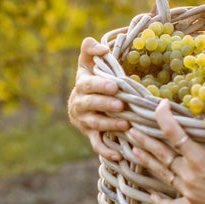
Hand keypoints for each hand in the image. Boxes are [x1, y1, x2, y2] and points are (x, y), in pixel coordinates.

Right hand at [67, 36, 128, 160]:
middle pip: (92, 106)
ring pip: (95, 125)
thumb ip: (90, 48)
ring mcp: (85, 121)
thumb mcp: (86, 61)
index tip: (115, 86)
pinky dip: (106, 151)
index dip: (100, 86)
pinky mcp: (90, 135)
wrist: (79, 104)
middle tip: (121, 105)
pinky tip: (119, 155)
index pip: (89, 85)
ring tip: (126, 125)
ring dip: (110, 126)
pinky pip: (97, 145)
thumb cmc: (90, 79)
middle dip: (106, 106)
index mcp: (82, 85)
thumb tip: (102, 48)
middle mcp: (80, 104)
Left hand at [127, 100, 204, 203]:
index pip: (174, 134)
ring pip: (163, 174)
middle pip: (162, 154)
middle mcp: (189, 176)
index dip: (164, 117)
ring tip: (133, 151)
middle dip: (146, 140)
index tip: (161, 105)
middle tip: (131, 129)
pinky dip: (161, 201)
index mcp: (199, 160)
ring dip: (147, 161)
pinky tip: (152, 196)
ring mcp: (190, 193)